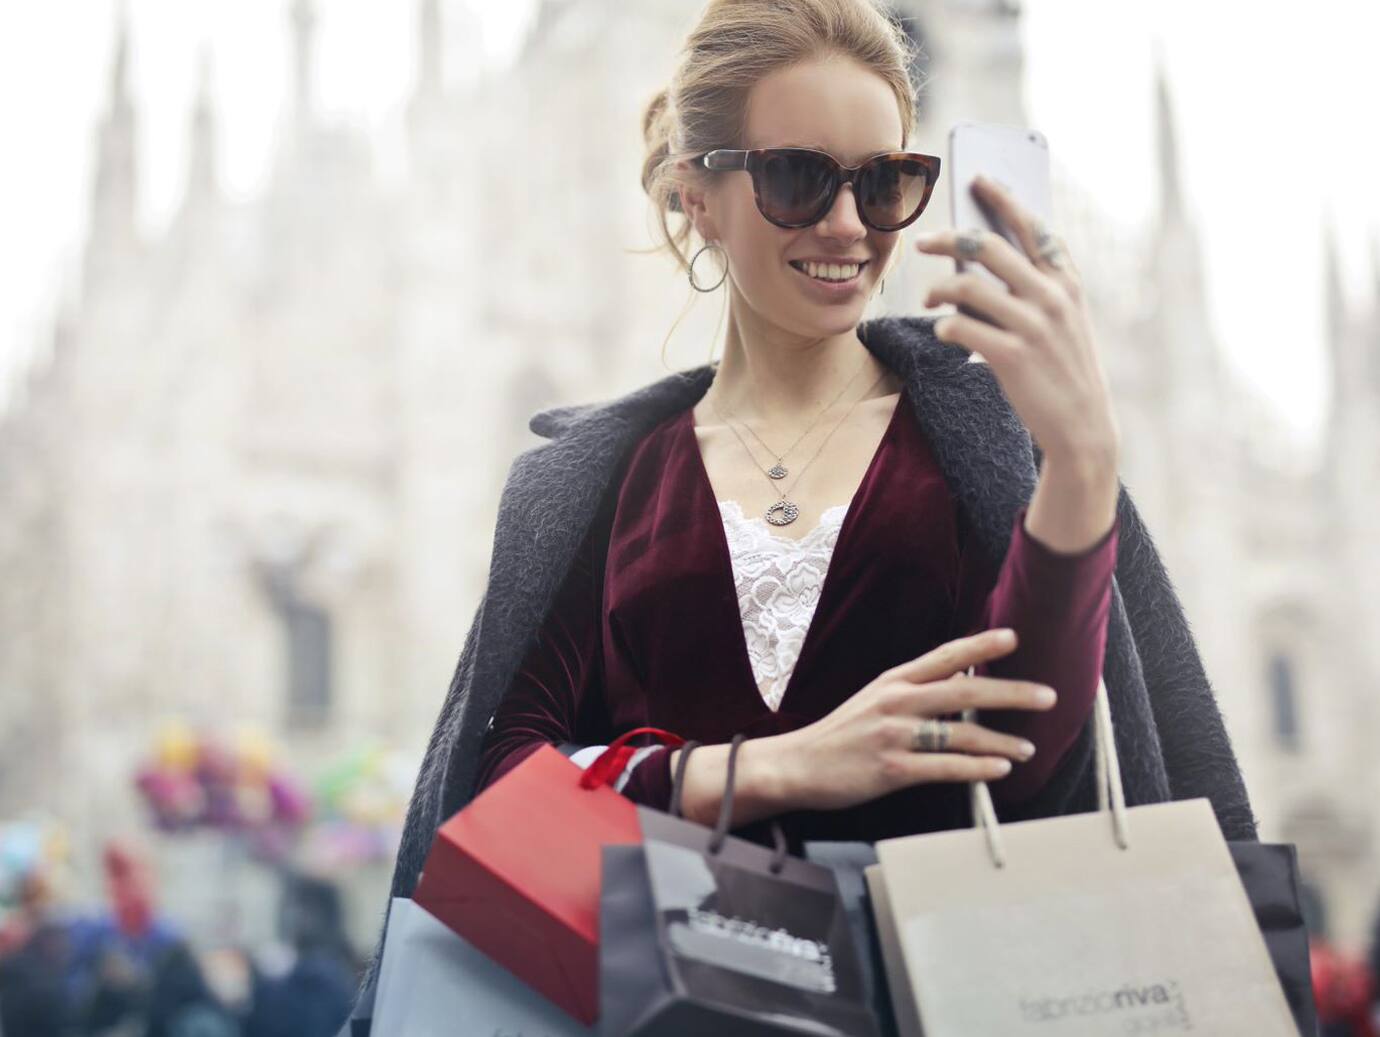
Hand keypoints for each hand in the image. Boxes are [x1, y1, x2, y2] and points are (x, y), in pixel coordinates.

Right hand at [765, 628, 1056, 812]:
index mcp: (894, 681)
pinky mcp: (892, 769)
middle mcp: (897, 702)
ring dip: (1001, 741)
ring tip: (1028, 749)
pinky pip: (944, 768)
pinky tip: (999, 770)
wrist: (798, 764)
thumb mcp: (875, 698)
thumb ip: (915, 688)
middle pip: (965, 692)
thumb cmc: (842, 734)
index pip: (945, 656)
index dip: (981, 645)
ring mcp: (894, 735)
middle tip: (1048, 697)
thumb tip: (962, 678)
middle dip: (1012, 693)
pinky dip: (976, 769)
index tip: (1014, 638)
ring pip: (961, 734)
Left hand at [913, 175, 1119, 477]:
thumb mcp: (1065, 320)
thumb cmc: (1063, 368)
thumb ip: (1037, 286)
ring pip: (967, 287)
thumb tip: (982, 258)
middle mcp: (1052, 296)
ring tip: (930, 299)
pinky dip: (945, 327)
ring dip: (939, 289)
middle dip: (949, 238)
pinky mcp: (1012, 356)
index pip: (1032, 226)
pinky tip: (945, 331)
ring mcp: (1033, 326)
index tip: (977, 180)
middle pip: (988, 247)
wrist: (1083, 426)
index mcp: (1066, 281)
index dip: (1003, 199)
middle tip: (924, 240)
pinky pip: (961, 328)